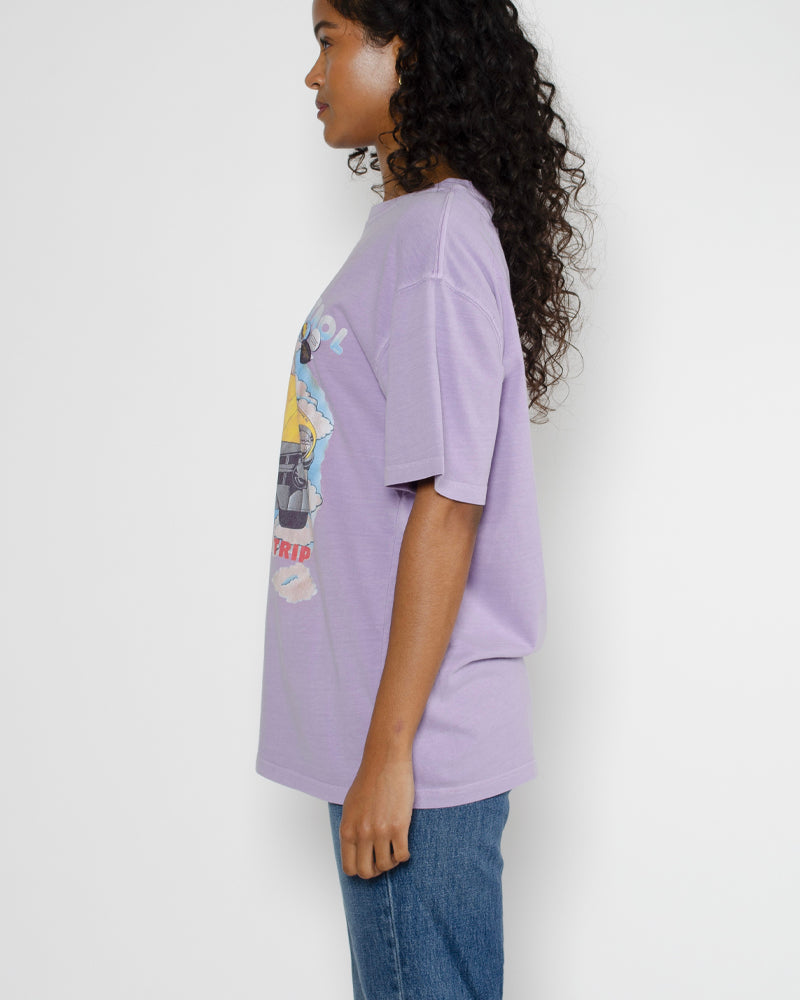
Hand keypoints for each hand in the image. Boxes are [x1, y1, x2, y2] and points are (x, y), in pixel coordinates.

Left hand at [339, 755, 413, 878]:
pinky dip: (403, 856)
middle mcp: (362, 833)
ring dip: (391, 862)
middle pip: (366, 872)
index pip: (349, 867)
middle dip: (375, 871)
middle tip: (382, 859)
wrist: (385, 760)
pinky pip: (402, 856)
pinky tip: (403, 845)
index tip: (369, 862)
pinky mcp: (399, 827)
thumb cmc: (369, 780)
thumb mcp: (350, 807)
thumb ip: (351, 829)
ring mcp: (380, 831)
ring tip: (394, 849)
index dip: (360, 869)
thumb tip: (355, 850)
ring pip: (385, 865)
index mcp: (347, 829)